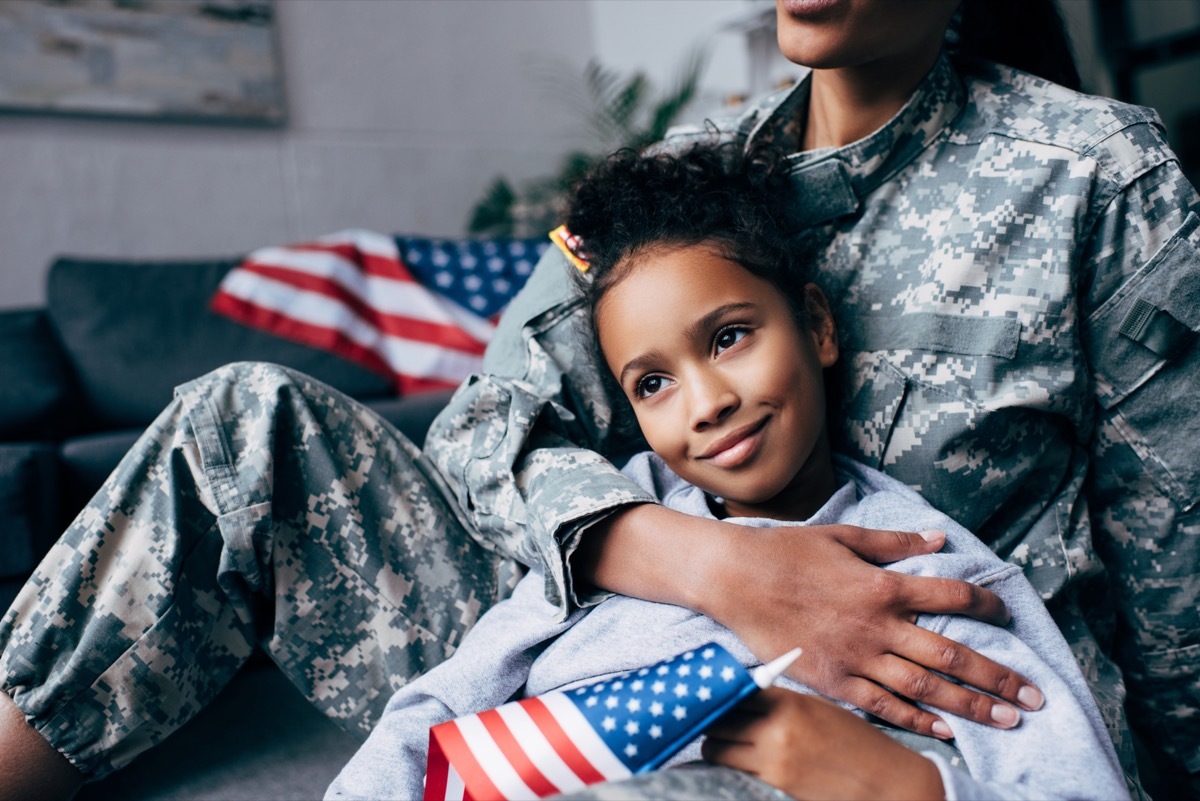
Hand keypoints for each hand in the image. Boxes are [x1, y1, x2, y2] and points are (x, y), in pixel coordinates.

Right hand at [698, 522, 1042, 737]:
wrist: (734, 578)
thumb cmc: (786, 551)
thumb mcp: (843, 536)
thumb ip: (894, 543)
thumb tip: (939, 540)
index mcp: (881, 584)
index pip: (950, 595)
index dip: (986, 604)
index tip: (1006, 614)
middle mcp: (876, 624)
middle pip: (950, 653)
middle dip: (997, 677)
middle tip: (1034, 698)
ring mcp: (855, 656)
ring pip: (924, 685)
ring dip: (970, 705)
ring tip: (1006, 721)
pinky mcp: (832, 680)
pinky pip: (882, 704)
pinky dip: (916, 718)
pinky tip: (945, 729)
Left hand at [701, 687, 944, 800]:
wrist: (888, 784)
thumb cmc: (856, 744)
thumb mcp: (819, 709)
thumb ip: (780, 701)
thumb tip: (741, 695)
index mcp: (790, 702)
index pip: (735, 691)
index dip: (722, 693)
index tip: (715, 695)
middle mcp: (777, 729)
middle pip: (717, 720)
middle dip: (712, 721)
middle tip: (713, 721)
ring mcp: (773, 762)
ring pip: (716, 750)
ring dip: (715, 747)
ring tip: (724, 744)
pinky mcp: (774, 787)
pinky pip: (733, 774)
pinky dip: (729, 768)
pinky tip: (737, 763)